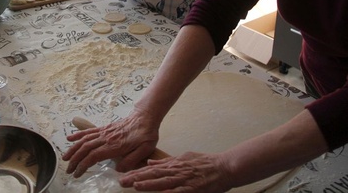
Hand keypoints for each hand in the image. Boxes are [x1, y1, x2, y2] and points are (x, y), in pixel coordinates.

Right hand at [63, 112, 160, 177]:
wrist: (145, 117)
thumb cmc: (146, 134)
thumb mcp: (144, 150)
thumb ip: (131, 161)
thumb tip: (118, 170)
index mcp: (115, 145)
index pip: (94, 156)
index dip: (83, 165)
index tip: (77, 173)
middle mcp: (106, 138)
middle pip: (85, 148)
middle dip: (74, 160)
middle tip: (68, 170)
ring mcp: (104, 132)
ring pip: (84, 140)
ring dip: (73, 149)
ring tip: (65, 157)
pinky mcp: (105, 128)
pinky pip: (89, 131)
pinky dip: (78, 135)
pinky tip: (70, 138)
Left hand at [119, 152, 233, 192]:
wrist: (224, 167)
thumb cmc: (206, 163)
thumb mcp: (184, 157)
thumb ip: (167, 161)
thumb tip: (150, 162)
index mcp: (174, 163)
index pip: (152, 168)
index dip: (137, 172)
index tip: (125, 174)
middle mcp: (177, 170)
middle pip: (154, 174)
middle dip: (137, 178)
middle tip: (123, 181)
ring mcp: (184, 180)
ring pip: (163, 182)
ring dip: (149, 184)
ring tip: (135, 185)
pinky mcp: (192, 188)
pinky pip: (178, 192)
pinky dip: (168, 192)